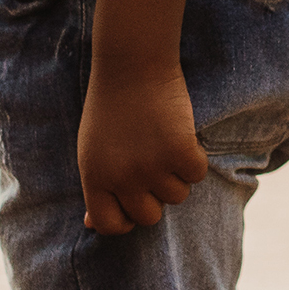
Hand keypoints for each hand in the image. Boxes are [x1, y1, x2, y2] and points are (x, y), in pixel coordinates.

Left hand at [77, 64, 208, 234]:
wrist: (132, 64)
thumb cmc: (111, 106)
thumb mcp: (92, 149)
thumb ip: (97, 187)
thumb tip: (92, 225)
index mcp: (94, 177)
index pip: (110, 225)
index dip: (125, 218)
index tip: (134, 202)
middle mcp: (122, 177)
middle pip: (149, 216)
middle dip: (154, 195)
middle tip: (151, 163)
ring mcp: (152, 166)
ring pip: (177, 196)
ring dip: (175, 173)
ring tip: (162, 141)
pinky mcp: (180, 151)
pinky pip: (196, 174)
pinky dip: (194, 157)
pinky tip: (179, 133)